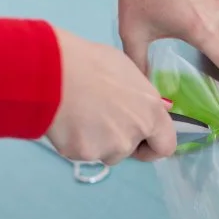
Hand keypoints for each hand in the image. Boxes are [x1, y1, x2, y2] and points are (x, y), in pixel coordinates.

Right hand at [46, 27, 176, 164]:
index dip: (154, 146)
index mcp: (151, 114)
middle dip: (120, 140)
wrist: (52, 70)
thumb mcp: (128, 72)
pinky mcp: (83, 154)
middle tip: (102, 118)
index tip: (143, 142)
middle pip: (131, 150)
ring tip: (82, 114)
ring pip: (106, 153)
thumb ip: (144, 97)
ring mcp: (109, 148)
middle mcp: (134, 135)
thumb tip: (158, 108)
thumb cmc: (91, 63)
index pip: (166, 146)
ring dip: (98, 141)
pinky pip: (83, 153)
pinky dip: (77, 141)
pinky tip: (68, 120)